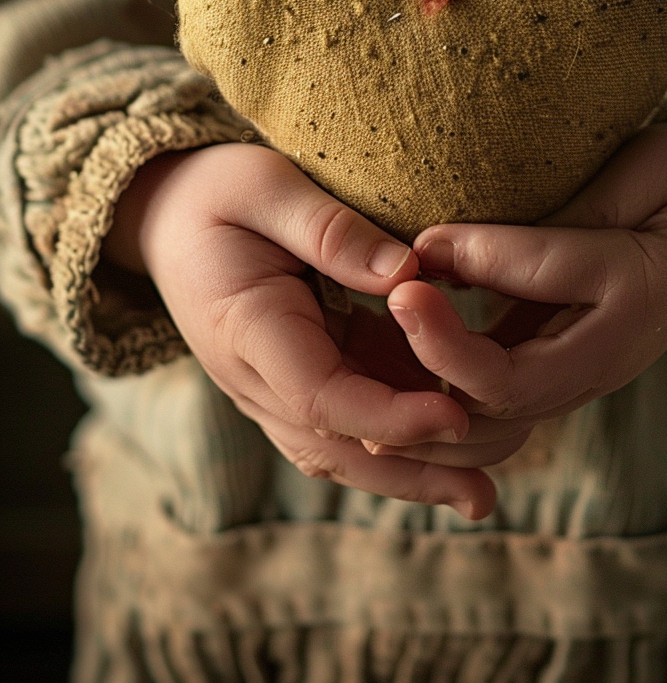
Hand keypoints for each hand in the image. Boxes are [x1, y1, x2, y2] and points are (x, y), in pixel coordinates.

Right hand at [103, 144, 496, 517]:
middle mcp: (254, 376)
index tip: (456, 414)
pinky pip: (347, 424)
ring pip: (341, 450)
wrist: (166, 215)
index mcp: (245, 329)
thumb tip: (406, 272)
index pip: (319, 396)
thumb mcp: (267, 185)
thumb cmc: (217, 191)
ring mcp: (271, 387)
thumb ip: (331, 229)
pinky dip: (396, 443)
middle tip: (484, 495)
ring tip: (480, 497)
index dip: (388, 415)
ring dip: (407, 476)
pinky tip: (454, 448)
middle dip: (410, 472)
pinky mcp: (296, 379)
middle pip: (334, 445)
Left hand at [375, 123, 666, 466]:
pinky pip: (490, 380)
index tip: (403, 288)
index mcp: (608, 346)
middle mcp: (586, 371)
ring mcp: (568, 362)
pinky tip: (396, 342)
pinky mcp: (550, 344)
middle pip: (483, 417)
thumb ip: (525, 242)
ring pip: (483, 415)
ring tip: (364, 354)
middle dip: (418, 382)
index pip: (503, 381)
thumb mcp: (612, 203)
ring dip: (422, 394)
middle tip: (370, 323)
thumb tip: (428, 251)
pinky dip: (440, 374)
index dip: (444, 346)